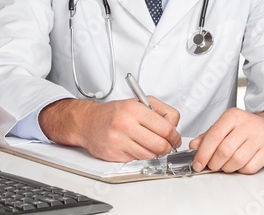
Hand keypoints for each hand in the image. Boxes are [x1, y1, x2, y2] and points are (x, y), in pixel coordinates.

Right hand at [39, 97, 180, 161]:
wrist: (88, 122)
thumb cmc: (114, 113)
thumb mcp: (138, 102)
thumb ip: (160, 111)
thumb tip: (174, 125)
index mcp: (135, 110)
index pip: (166, 127)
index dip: (175, 136)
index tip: (175, 138)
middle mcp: (126, 124)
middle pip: (161, 144)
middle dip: (168, 147)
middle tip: (168, 145)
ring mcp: (120, 141)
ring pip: (151, 155)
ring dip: (156, 153)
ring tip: (152, 145)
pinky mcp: (115, 154)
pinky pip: (138, 160)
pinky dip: (142, 156)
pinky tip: (138, 148)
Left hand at [190, 108, 263, 173]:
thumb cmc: (245, 128)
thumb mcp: (225, 126)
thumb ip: (208, 136)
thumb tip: (194, 146)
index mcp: (233, 116)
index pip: (214, 136)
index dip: (203, 153)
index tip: (197, 164)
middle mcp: (247, 124)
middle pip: (224, 150)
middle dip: (214, 163)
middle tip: (212, 165)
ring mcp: (260, 137)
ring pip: (237, 160)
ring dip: (227, 168)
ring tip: (226, 165)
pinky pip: (250, 167)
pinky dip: (241, 170)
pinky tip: (240, 165)